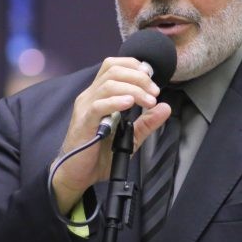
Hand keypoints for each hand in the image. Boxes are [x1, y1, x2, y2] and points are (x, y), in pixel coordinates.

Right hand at [51, 57, 171, 213]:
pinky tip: (129, 104)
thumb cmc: (98, 155)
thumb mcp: (130, 137)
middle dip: (139, 78)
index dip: (133, 66)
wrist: (76, 175)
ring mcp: (85, 108)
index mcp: (99, 95)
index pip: (113, 66)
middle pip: (113, 71)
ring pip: (108, 85)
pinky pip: (98, 106)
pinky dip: (116, 101)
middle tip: (155, 92)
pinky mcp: (83, 122)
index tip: (151, 79)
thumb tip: (165, 107)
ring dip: (134, 89)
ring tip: (148, 101)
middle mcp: (90, 97)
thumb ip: (147, 122)